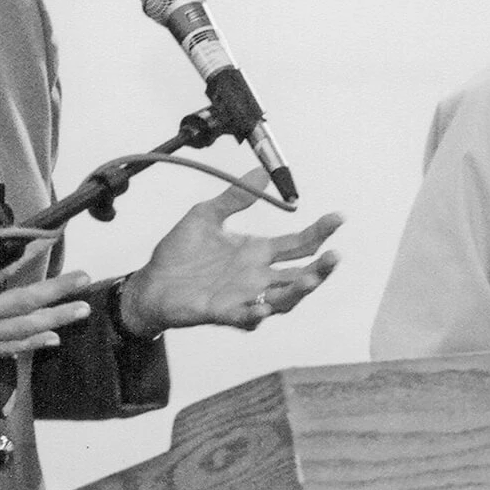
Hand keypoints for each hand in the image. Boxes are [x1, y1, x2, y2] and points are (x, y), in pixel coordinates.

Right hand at [0, 220, 93, 387]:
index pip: (1, 271)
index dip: (29, 254)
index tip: (53, 237)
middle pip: (20, 307)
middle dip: (54, 294)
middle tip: (84, 282)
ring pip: (16, 333)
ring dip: (49, 322)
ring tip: (77, 313)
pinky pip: (0, 350)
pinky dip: (25, 345)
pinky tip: (46, 340)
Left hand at [119, 168, 343, 334]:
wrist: (151, 281)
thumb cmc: (180, 252)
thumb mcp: (207, 215)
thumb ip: (235, 197)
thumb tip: (262, 171)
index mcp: (257, 253)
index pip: (299, 244)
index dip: (320, 232)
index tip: (338, 217)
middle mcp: (257, 276)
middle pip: (300, 275)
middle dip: (321, 268)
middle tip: (335, 255)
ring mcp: (243, 296)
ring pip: (282, 299)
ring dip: (298, 291)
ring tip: (310, 279)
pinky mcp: (222, 312)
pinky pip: (245, 317)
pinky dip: (255, 313)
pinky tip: (263, 305)